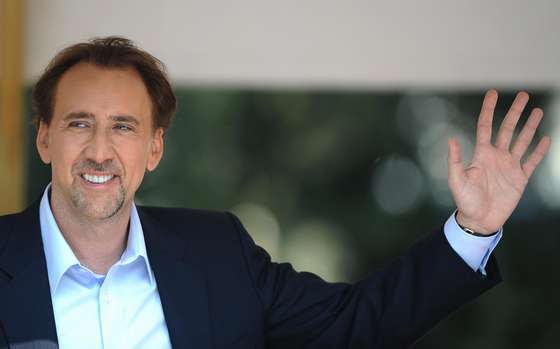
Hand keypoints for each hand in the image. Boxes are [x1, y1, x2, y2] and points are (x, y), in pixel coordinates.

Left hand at [447, 90, 550, 233]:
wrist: (480, 220)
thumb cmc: (465, 201)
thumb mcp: (456, 180)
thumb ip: (455, 160)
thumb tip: (451, 139)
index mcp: (481, 154)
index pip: (485, 126)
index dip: (488, 109)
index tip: (493, 93)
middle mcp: (496, 156)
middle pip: (507, 128)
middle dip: (515, 112)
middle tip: (523, 95)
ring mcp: (509, 166)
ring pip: (522, 141)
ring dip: (530, 126)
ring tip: (538, 110)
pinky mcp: (520, 178)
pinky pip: (532, 161)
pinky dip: (539, 150)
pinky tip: (546, 138)